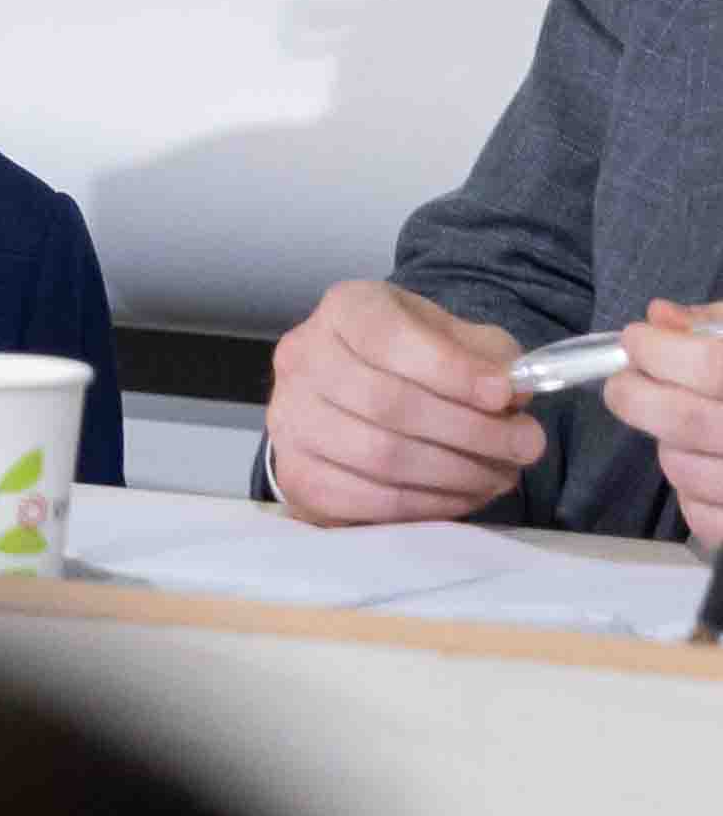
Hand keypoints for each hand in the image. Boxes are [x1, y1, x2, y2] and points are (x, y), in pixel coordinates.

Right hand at [263, 275, 547, 524]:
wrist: (354, 399)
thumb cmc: (415, 363)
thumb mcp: (457, 339)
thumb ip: (490, 358)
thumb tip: (513, 392)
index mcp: (346, 310)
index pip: (389, 337)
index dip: (451, 370)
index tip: (505, 396)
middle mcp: (303, 357)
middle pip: (386, 403)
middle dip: (470, 431)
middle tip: (526, 446)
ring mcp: (289, 418)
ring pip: (377, 456)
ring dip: (454, 473)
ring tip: (499, 475)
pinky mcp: (295, 473)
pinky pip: (362, 499)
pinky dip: (423, 505)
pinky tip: (459, 496)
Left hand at [598, 301, 722, 547]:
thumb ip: (722, 323)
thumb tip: (662, 317)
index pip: (711, 366)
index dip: (661, 351)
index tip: (637, 338)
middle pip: (688, 422)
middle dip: (636, 397)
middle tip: (623, 382)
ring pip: (686, 470)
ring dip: (664, 443)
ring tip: (675, 424)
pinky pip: (706, 520)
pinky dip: (689, 492)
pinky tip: (702, 464)